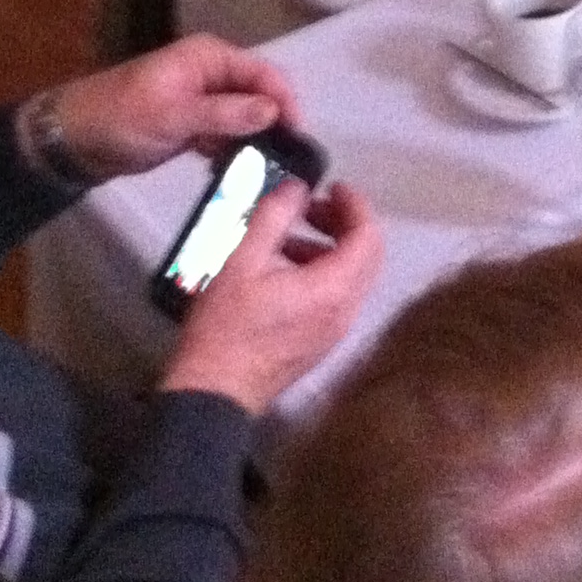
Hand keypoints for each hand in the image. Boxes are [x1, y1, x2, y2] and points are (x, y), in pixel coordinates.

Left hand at [48, 36, 299, 183]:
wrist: (74, 140)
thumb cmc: (123, 117)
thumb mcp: (174, 115)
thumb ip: (225, 114)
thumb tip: (274, 111)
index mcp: (209, 57)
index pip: (263, 73)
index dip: (284, 100)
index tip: (297, 136)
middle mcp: (212, 73)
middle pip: (258, 94)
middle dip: (273, 122)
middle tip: (286, 158)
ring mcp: (203, 100)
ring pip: (244, 117)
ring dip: (254, 140)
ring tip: (267, 170)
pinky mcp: (193, 124)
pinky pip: (226, 134)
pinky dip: (233, 151)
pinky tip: (238, 173)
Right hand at [159, 177, 381, 412]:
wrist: (213, 394)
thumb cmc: (226, 326)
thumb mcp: (243, 261)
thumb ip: (274, 217)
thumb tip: (298, 188)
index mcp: (334, 289)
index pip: (368, 235)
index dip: (354, 204)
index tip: (331, 187)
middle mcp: (346, 310)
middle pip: (367, 255)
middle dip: (344, 224)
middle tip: (309, 209)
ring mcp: (335, 331)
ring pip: (351, 277)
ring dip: (329, 248)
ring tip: (287, 237)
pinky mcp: (320, 344)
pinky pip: (336, 297)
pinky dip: (321, 273)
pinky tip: (281, 269)